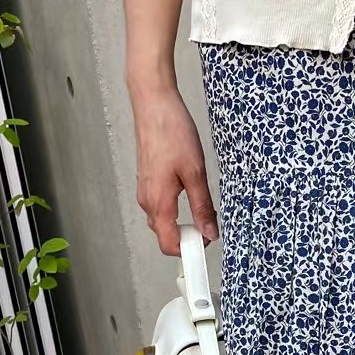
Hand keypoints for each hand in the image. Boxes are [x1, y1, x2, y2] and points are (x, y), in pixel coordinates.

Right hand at [128, 79, 218, 256]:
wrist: (153, 104)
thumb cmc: (172, 132)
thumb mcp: (196, 173)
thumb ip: (202, 207)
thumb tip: (210, 232)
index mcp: (158, 203)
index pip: (169, 245)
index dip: (189, 250)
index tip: (206, 244)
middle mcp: (147, 200)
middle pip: (165, 235)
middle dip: (186, 238)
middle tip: (208, 226)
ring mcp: (145, 190)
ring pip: (162, 220)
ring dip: (181, 222)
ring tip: (202, 210)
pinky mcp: (147, 180)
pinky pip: (160, 205)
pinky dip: (175, 209)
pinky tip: (189, 194)